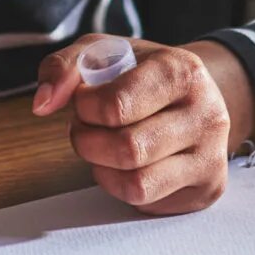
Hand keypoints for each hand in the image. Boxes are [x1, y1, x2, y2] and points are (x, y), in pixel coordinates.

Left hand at [33, 36, 239, 212]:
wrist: (193, 95)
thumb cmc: (141, 74)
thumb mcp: (102, 52)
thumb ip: (63, 67)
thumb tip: (42, 104)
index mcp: (182, 70)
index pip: (117, 105)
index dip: (84, 109)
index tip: (84, 101)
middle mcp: (206, 113)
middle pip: (127, 150)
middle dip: (88, 142)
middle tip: (86, 128)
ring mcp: (211, 154)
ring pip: (138, 184)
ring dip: (102, 169)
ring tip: (103, 147)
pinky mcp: (208, 187)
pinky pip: (148, 203)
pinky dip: (122, 187)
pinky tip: (125, 166)